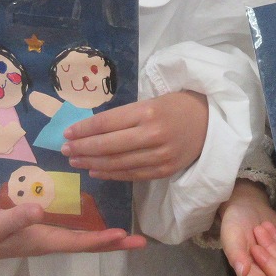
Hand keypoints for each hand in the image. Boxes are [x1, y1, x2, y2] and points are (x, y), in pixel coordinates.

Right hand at [0, 203, 146, 260]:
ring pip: (80, 238)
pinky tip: (91, 217)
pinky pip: (68, 229)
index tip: (124, 236)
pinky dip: (86, 226)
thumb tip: (39, 211)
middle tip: (141, 242)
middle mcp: (47, 241)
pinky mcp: (35, 230)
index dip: (102, 240)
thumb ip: (16, 217)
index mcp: (43, 241)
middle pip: (87, 244)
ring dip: (104, 236)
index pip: (79, 243)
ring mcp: (42, 237)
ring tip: (126, 232)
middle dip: (114, 244)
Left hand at [62, 90, 207, 179]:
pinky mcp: (165, 170)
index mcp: (148, 111)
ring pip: (118, 163)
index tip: (67, 133)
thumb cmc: (177, 106)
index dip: (84, 129)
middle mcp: (153, 134)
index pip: (107, 122)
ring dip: (93, 164)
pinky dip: (111, 174)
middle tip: (65, 150)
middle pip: (108, 145)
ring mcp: (159, 155)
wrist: (211, 122)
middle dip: (83, 148)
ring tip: (76, 161)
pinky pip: (132, 175)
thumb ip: (125, 116)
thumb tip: (91, 129)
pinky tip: (96, 172)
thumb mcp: (151, 101)